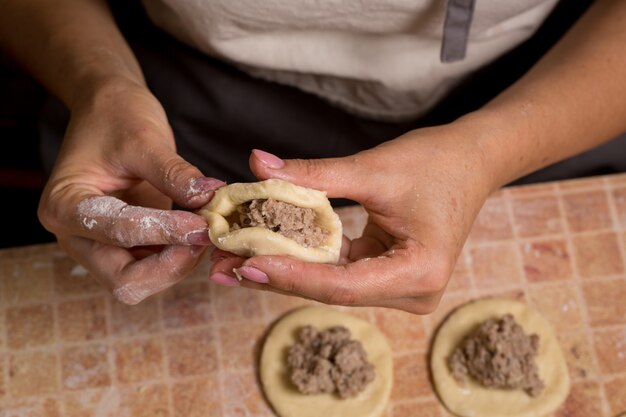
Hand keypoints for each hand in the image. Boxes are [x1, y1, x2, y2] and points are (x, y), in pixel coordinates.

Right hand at [38, 80, 223, 303]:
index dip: (165, 232)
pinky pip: (152, 269)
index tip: (201, 225)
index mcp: (65, 206)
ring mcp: (99, 245)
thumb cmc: (116, 117)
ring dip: (177, 264)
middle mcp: (76, 235)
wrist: (108, 109)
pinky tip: (197, 233)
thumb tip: (210, 198)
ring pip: (141, 282)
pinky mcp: (123, 246)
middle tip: (204, 235)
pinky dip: (178, 258)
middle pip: (123, 280)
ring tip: (204, 231)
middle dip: (168, 265)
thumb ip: (175, 173)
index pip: (118, 232)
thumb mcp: (145, 139)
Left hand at [209, 121, 494, 313]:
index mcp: (419, 272)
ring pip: (330, 285)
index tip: (247, 263)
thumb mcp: (373, 168)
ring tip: (234, 260)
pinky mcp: (387, 276)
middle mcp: (412, 292)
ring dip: (285, 269)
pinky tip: (268, 251)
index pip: (342, 284)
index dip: (291, 275)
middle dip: (277, 276)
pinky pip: (339, 273)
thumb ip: (315, 174)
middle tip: (224, 266)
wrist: (472, 160)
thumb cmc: (436, 162)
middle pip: (331, 290)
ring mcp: (400, 288)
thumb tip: (258, 165)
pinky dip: (305, 261)